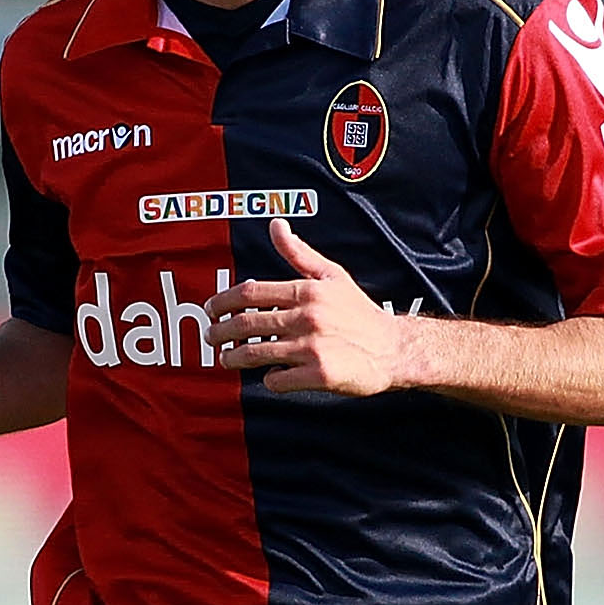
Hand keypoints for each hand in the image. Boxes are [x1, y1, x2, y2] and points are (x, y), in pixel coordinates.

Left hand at [204, 217, 407, 394]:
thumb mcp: (332, 276)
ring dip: (234, 358)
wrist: (393, 349)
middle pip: (246, 324)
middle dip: (220, 332)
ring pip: (256, 354)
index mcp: (307, 291)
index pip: (250, 293)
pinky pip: (278, 380)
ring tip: (226, 359)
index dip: (222, 301)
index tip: (210, 309)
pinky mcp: (319, 375)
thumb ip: (299, 253)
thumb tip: (276, 225)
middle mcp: (307, 317)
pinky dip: (269, 379)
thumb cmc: (358, 312)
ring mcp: (312, 347)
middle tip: (210, 337)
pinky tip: (270, 375)